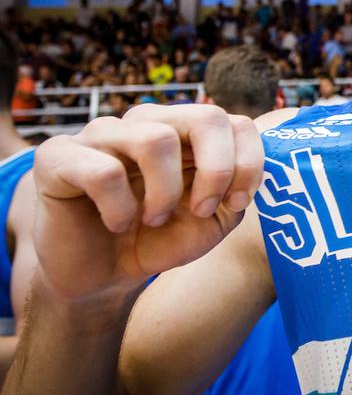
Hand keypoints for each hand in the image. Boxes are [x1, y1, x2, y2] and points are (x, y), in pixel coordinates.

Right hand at [32, 104, 263, 301]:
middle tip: (202, 211)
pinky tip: (116, 224)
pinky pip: (103, 171)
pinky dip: (119, 208)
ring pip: (156, 139)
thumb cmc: (157, 241)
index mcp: (185, 133)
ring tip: (153, 220)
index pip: (234, 122)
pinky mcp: (59, 156)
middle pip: (206, 116)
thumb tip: (248, 171)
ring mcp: (102, 134)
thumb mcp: (211, 221)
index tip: (237, 203)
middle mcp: (146, 122)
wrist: (101, 278)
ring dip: (165, 193)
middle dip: (218, 171)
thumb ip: (236, 192)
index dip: (247, 163)